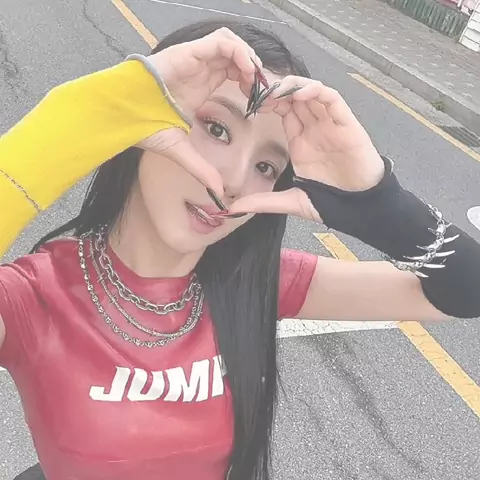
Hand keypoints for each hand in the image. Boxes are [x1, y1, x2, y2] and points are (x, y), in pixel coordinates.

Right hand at [138, 28, 260, 195]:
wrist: (121, 115)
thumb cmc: (143, 126)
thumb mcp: (181, 150)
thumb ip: (201, 168)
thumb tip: (218, 191)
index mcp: (202, 85)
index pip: (235, 72)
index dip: (252, 84)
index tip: (262, 103)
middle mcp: (201, 69)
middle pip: (238, 56)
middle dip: (255, 71)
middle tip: (265, 92)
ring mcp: (195, 59)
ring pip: (232, 43)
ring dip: (249, 59)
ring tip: (256, 82)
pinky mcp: (189, 52)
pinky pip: (221, 42)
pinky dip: (238, 52)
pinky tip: (245, 71)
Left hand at [229, 77, 384, 220]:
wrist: (359, 206)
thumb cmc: (330, 201)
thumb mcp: (292, 201)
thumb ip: (264, 202)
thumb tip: (233, 209)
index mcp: (299, 139)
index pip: (281, 110)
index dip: (266, 101)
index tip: (247, 98)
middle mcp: (313, 127)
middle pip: (293, 96)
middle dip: (275, 88)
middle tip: (256, 85)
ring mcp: (329, 123)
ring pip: (310, 92)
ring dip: (292, 86)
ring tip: (274, 88)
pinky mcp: (346, 123)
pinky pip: (331, 99)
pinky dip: (316, 91)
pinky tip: (300, 94)